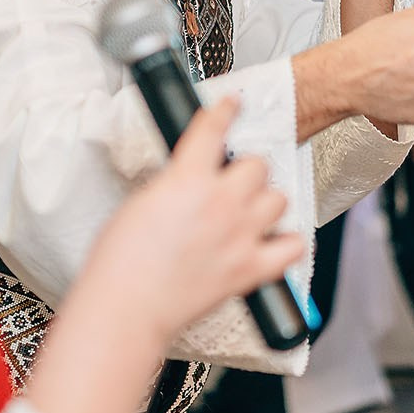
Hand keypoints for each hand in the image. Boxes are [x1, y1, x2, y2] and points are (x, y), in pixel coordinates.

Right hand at [80, 99, 307, 343]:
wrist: (126, 307)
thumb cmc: (120, 262)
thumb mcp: (141, 202)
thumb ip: (175, 185)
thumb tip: (190, 182)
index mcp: (187, 179)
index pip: (215, 127)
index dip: (226, 110)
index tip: (233, 105)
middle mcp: (221, 203)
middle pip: (258, 165)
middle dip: (245, 171)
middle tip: (232, 183)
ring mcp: (240, 236)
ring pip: (279, 199)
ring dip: (266, 202)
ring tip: (249, 212)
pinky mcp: (250, 270)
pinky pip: (293, 247)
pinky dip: (286, 243)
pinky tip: (271, 242)